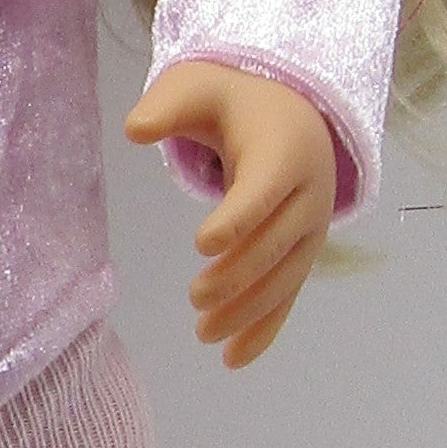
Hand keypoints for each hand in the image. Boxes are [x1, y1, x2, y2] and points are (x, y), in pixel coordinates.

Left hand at [123, 63, 339, 370]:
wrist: (295, 115)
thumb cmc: (235, 101)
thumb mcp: (198, 88)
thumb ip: (167, 106)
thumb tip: (134, 129)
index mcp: (283, 152)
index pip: (263, 191)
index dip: (237, 219)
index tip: (202, 244)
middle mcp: (308, 195)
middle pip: (274, 243)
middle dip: (238, 274)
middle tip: (194, 297)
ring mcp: (312, 231)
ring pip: (283, 278)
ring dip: (247, 311)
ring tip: (202, 333)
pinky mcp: (303, 256)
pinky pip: (288, 296)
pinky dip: (265, 329)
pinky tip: (233, 359)